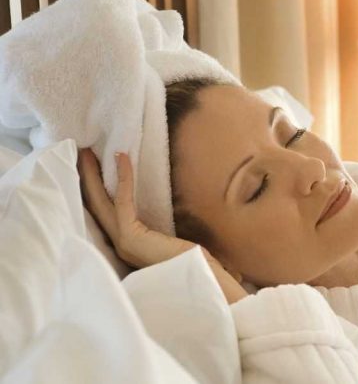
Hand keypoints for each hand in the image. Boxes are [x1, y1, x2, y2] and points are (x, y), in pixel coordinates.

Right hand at [77, 148, 196, 268]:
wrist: (202, 280)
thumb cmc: (192, 261)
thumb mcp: (169, 239)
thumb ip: (158, 230)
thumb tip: (163, 215)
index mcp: (127, 244)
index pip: (104, 214)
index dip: (95, 191)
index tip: (91, 169)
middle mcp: (119, 244)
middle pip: (95, 205)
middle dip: (86, 179)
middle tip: (80, 153)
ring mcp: (122, 241)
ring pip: (101, 201)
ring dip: (93, 174)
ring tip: (87, 152)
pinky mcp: (130, 236)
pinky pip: (123, 200)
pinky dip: (122, 177)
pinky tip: (121, 157)